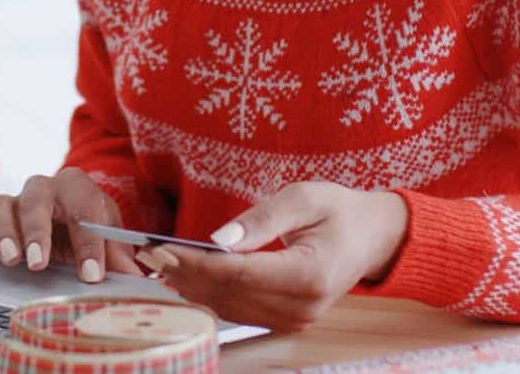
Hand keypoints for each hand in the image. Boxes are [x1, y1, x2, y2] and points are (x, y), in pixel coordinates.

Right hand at [0, 167, 143, 281]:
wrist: (68, 223)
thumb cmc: (89, 233)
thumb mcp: (110, 242)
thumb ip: (120, 258)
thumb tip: (135, 281)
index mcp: (78, 188)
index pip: (84, 206)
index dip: (89, 241)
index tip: (92, 274)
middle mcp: (43, 189)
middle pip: (37, 199)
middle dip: (37, 231)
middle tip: (39, 263)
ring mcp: (14, 202)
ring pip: (1, 204)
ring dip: (4, 231)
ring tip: (10, 259)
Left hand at [134, 182, 407, 333]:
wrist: (372, 239)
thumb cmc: (339, 211)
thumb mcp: (304, 198)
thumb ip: (261, 219)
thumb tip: (218, 239)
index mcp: (309, 275)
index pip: (239, 273)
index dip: (196, 263)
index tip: (161, 250)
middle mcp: (302, 307)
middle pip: (229, 294)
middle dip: (184, 274)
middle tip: (147, 255)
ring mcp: (295, 320)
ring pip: (229, 308)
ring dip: (191, 287)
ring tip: (157, 264)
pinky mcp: (287, 321)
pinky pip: (238, 311)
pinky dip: (209, 294)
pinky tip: (184, 277)